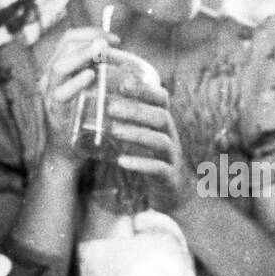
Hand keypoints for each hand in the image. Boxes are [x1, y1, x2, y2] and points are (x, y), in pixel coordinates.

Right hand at [40, 28, 121, 163]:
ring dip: (83, 56)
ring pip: (60, 66)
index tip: (115, 38)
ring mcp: (49, 94)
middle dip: (91, 40)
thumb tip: (118, 53)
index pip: (70, 38)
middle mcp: (50, 77)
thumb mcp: (90, 90)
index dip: (92, 32)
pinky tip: (91, 76)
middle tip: (113, 44)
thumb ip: (97, 71)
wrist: (68, 153)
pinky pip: (61, 93)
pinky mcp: (54, 112)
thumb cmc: (83, 120)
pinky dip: (76, 82)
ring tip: (101, 52)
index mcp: (58, 68)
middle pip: (65, 46)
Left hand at [107, 80, 194, 214]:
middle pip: (161, 117)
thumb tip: (100, 101)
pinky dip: (141, 163)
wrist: (174, 192)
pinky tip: (122, 161)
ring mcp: (172, 157)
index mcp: (164, 124)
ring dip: (137, 133)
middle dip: (136, 110)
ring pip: (160, 141)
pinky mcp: (170, 177)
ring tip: (114, 131)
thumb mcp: (144, 136)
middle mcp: (171, 136)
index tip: (123, 82)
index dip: (145, 89)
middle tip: (110, 107)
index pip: (161, 99)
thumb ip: (130, 121)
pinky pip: (158, 168)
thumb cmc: (153, 159)